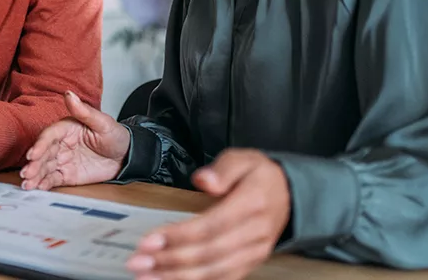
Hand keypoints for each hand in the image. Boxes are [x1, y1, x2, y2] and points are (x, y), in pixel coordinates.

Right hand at [20, 91, 130, 189]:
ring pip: (45, 167)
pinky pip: (53, 179)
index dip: (40, 145)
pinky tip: (37, 188)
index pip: (49, 136)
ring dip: (34, 175)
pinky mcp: (67, 174)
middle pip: (43, 153)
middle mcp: (61, 144)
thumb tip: (69, 93)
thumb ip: (84, 111)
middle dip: (34, 164)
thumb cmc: (114, 135)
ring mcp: (63, 160)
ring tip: (27, 185)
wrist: (126, 157)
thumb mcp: (102, 122)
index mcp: (66, 128)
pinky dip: (44, 184)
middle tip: (26, 173)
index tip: (33, 155)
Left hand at [126, 149, 290, 279]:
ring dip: (177, 277)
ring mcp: (254, 254)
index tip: (148, 240)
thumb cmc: (260, 175)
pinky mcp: (249, 264)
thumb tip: (203, 180)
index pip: (211, 226)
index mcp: (252, 205)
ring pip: (214, 273)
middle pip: (208, 254)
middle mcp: (255, 234)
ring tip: (146, 276)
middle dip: (169, 260)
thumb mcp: (244, 159)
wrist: (289, 194)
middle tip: (137, 262)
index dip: (178, 236)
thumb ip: (223, 168)